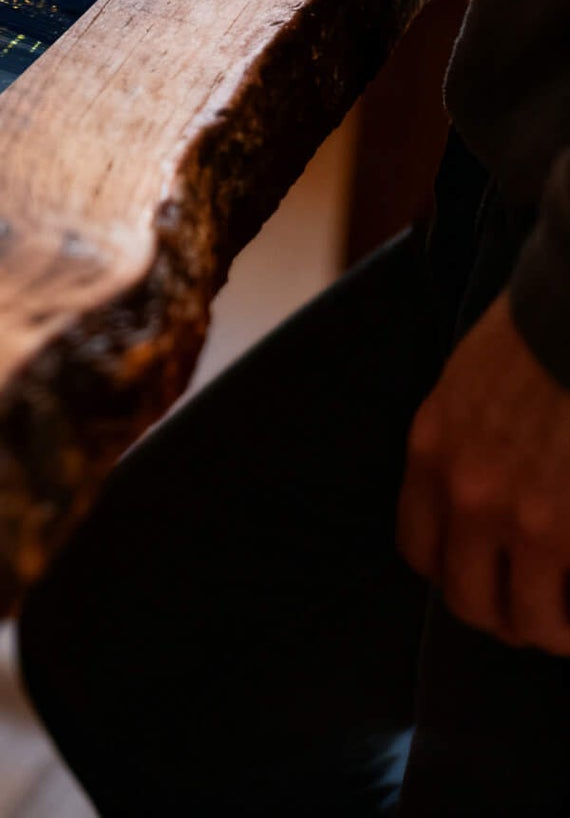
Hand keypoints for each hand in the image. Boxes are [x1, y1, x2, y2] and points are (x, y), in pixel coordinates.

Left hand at [397, 294, 569, 654]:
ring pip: (530, 620)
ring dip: (552, 630)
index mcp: (432, 454)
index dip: (454, 573)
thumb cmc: (534, 341)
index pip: (419, 552)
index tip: (485, 575)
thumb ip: (460, 449)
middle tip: (537, 612)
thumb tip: (474, 505)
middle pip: (469, 601)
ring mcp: (527, 519)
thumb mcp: (464, 390)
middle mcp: (467, 495)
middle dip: (504, 617)